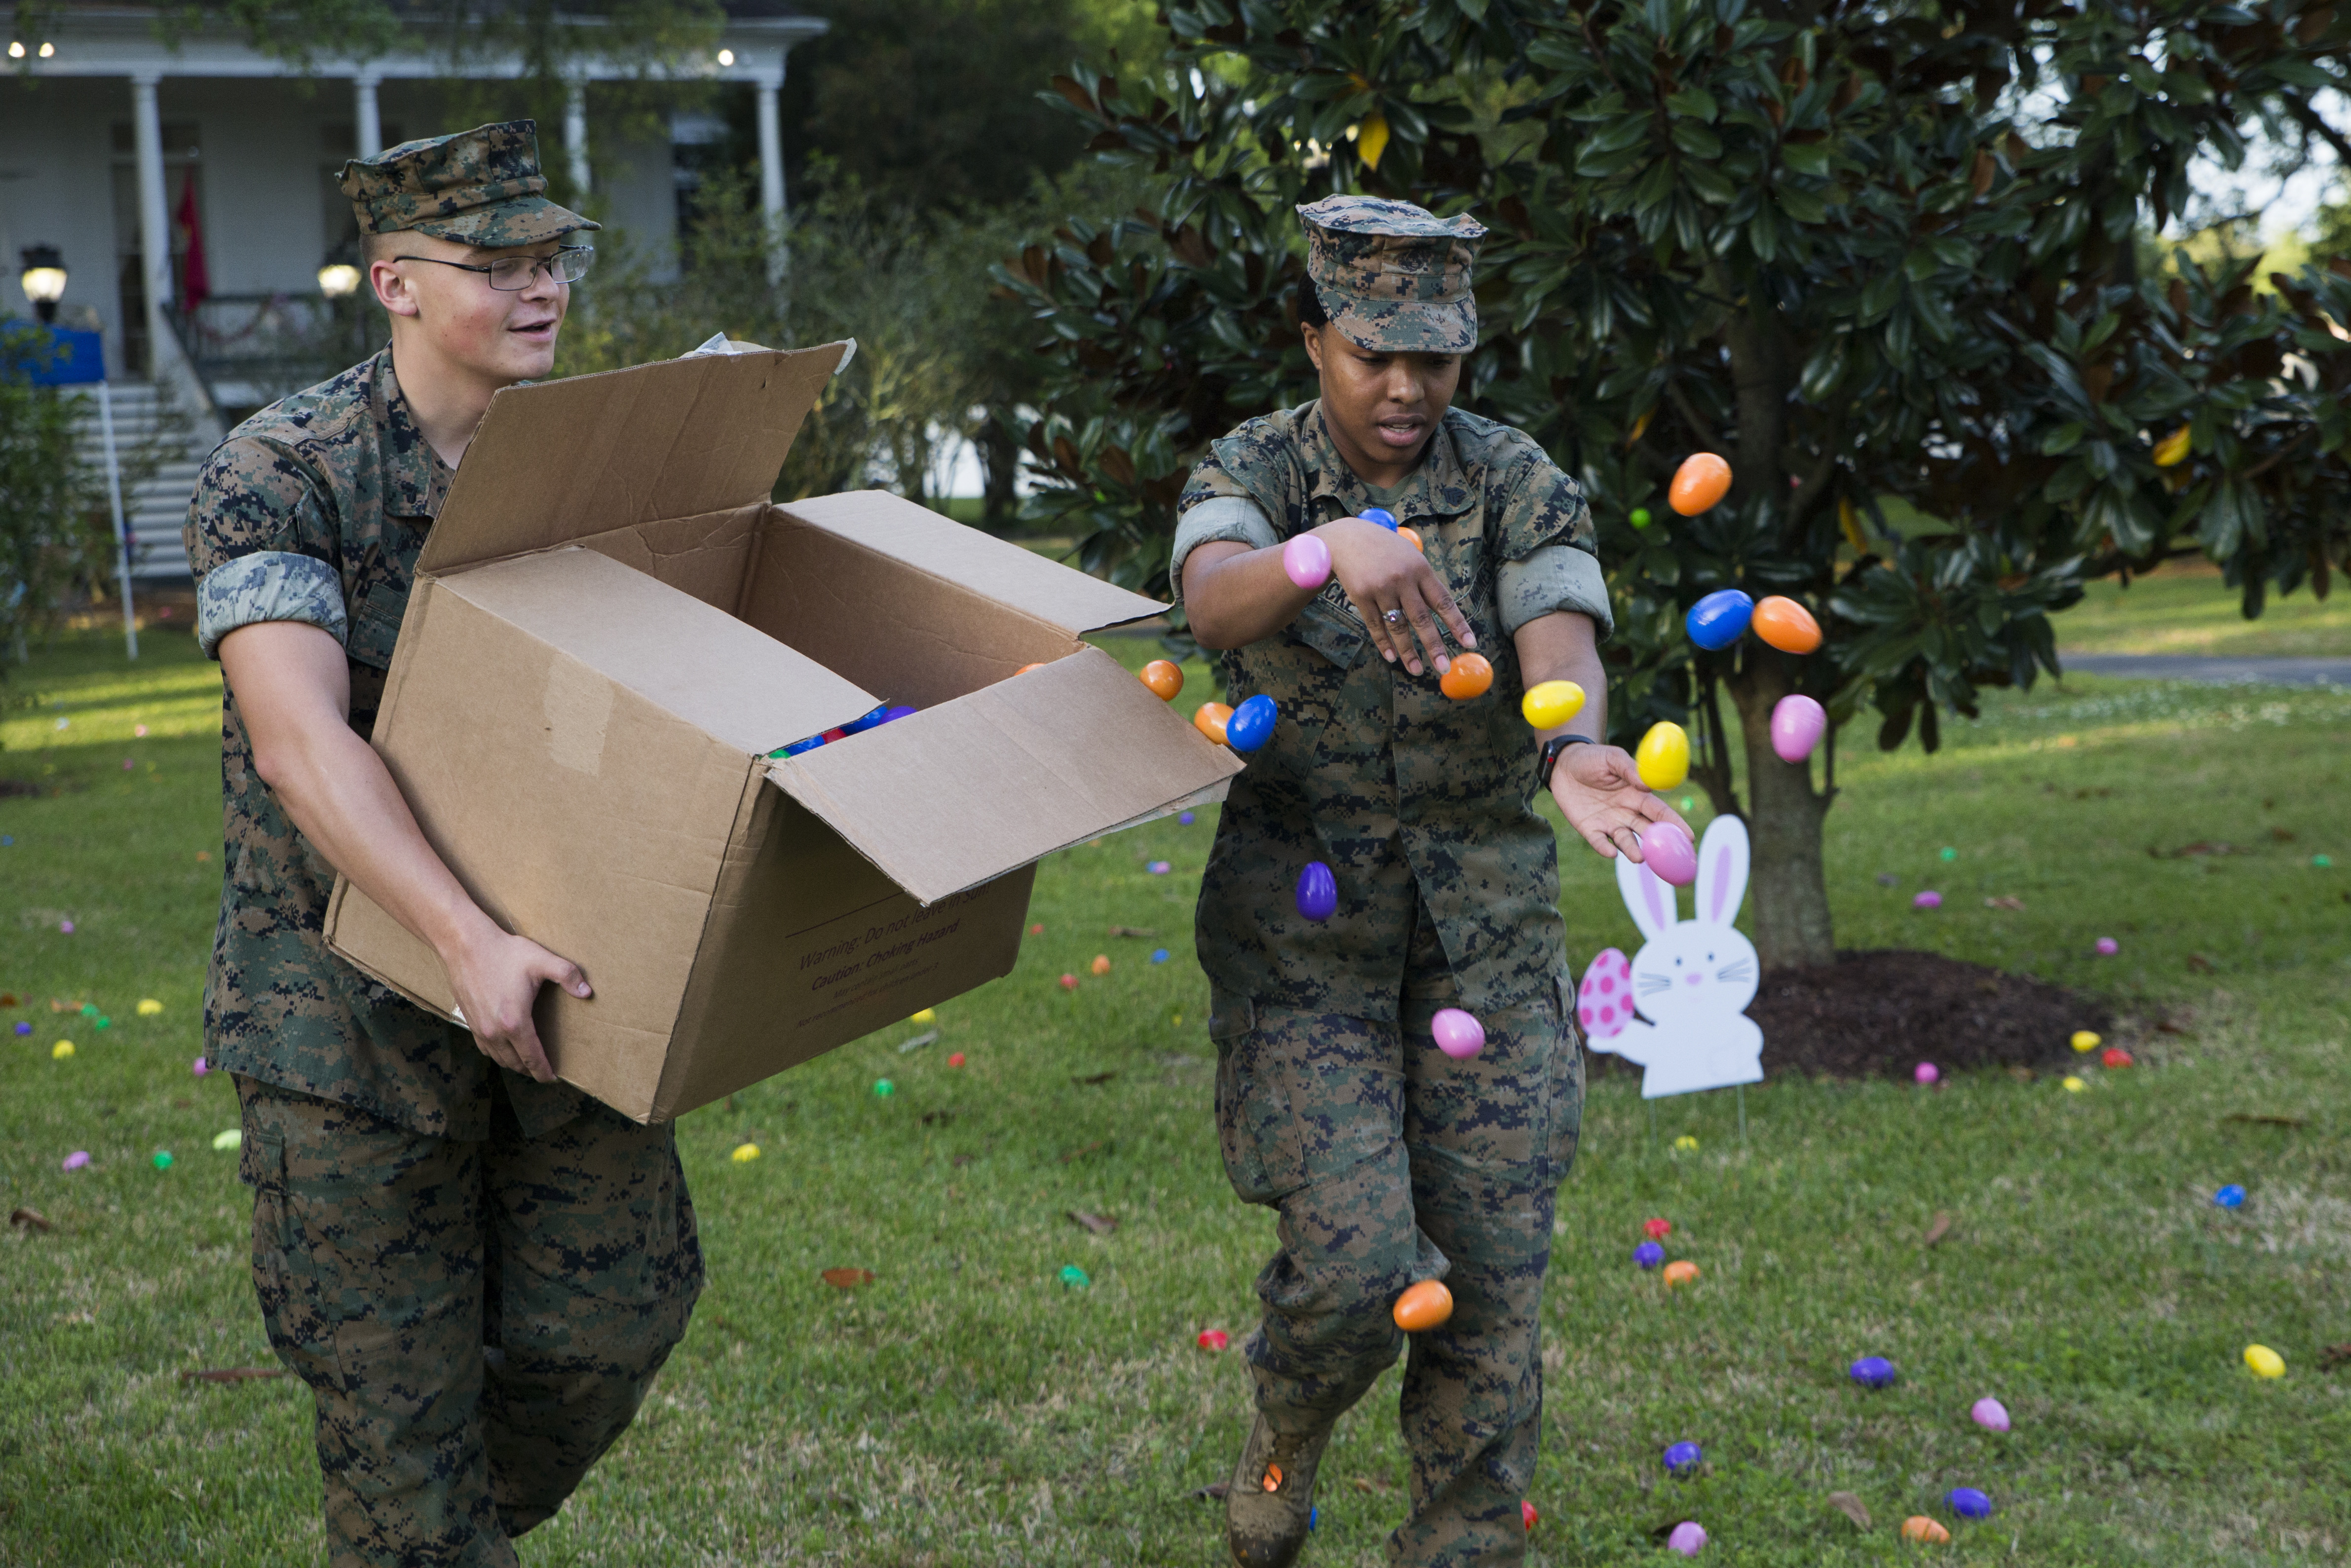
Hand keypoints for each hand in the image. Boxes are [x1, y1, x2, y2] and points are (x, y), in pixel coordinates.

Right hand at [440, 919, 592, 1082]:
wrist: (465, 944)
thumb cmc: (505, 952)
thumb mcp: (542, 961)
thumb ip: (568, 976)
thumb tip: (587, 993)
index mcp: (515, 1023)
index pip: (532, 1058)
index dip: (544, 1072)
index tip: (553, 1079)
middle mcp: (495, 1032)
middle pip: (515, 1063)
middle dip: (531, 1070)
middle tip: (544, 1071)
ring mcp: (479, 1028)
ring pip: (499, 1058)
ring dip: (514, 1063)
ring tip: (527, 1062)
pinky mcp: (469, 1021)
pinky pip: (485, 1048)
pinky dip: (497, 1054)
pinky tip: (505, 1049)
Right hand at [1318, 517, 1476, 675]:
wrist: (1347, 538)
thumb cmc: (1385, 549)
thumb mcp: (1410, 556)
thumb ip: (1424, 580)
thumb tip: (1442, 610)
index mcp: (1421, 569)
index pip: (1443, 601)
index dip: (1457, 624)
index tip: (1470, 643)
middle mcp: (1403, 580)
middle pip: (1422, 619)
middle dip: (1434, 647)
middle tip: (1444, 668)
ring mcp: (1381, 589)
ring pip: (1398, 627)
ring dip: (1408, 652)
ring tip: (1416, 670)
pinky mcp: (1361, 596)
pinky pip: (1376, 626)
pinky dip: (1384, 643)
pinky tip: (1392, 657)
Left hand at [1548, 743, 1687, 860]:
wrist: (1563, 765)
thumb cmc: (1592, 758)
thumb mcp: (1612, 758)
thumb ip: (1629, 769)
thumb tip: (1647, 785)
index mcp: (1637, 795)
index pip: (1659, 812)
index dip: (1673, 824)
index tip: (1688, 836)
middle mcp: (1626, 812)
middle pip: (1646, 831)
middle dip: (1658, 843)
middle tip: (1667, 854)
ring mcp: (1609, 822)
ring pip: (1625, 840)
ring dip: (1632, 850)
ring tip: (1639, 857)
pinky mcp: (1589, 828)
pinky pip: (1599, 842)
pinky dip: (1604, 848)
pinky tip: (1611, 853)